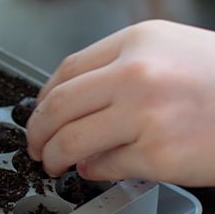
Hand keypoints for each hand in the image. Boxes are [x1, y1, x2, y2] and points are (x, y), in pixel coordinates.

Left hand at [26, 20, 214, 185]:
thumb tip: (78, 106)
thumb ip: (125, 71)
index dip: (44, 98)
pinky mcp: (157, 155)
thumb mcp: (178, 53)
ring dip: (54, 156)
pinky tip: (94, 171)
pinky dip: (92, 172)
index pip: (67, 71)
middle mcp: (136, 73)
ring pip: (71, 140)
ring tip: (54, 163)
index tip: (39, 114)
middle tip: (35, 145)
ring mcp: (144, 115)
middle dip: (37, 131)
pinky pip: (103, 167)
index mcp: (138, 41)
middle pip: (58, 106)